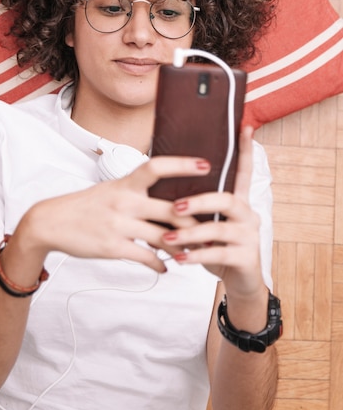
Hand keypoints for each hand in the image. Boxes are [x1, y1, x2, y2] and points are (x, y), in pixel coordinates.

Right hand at [14, 155, 208, 272]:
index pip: (158, 166)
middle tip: (214, 227)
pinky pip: (145, 257)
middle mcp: (125, 201)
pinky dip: (159, 264)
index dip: (183, 164)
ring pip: (163, 237)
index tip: (206, 164)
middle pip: (170, 209)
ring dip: (182, 247)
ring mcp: (119, 224)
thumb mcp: (111, 189)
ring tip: (196, 252)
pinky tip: (166, 268)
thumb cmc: (85, 205)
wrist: (50, 222)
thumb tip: (166, 196)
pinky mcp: (113, 247)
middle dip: (195, 221)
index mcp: (125, 182)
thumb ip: (137, 190)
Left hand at [161, 127, 264, 296]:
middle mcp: (247, 215)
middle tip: (175, 206)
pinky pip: (219, 253)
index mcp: (237, 202)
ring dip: (190, 233)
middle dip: (199, 201)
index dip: (245, 151)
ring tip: (167, 238)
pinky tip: (179, 259)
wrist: (238, 282)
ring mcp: (249, 236)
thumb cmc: (215, 247)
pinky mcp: (246, 258)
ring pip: (219, 230)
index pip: (243, 172)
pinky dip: (196, 256)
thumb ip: (193, 208)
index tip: (246, 128)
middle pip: (226, 200)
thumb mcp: (205, 224)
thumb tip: (161, 188)